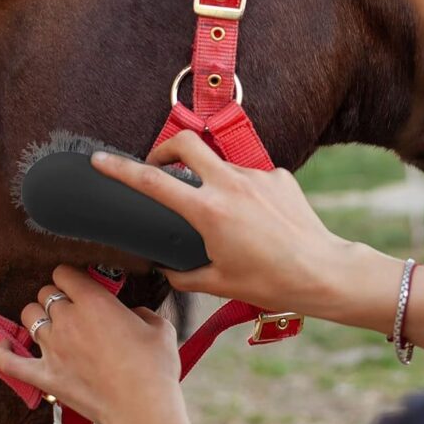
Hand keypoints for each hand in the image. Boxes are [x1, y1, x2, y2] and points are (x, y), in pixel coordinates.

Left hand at [0, 265, 182, 423]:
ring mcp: (52, 348)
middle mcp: (68, 319)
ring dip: (37, 317)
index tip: (78, 282)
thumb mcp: (159, 327)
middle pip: (45, 294)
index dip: (70, 275)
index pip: (65, 273)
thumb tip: (134, 315)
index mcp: (94, 301)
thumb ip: (142, 313)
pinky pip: (10, 363)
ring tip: (48, 323)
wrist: (141, 406)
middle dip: (55, 296)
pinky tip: (1, 347)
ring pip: (28, 317)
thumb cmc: (153, 367)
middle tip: (68, 306)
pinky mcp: (45, 377)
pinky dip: (2, 354)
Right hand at [91, 132, 356, 316]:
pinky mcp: (279, 176)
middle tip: (159, 165)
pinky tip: (258, 220)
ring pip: (221, 165)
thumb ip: (184, 275)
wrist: (323, 271)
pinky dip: (245, 192)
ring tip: (227, 218)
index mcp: (209, 210)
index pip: (153, 182)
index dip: (121, 169)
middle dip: (164, 147)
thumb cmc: (271, 281)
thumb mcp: (218, 282)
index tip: (101, 160)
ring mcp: (257, 176)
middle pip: (184, 142)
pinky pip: (251, 177)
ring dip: (212, 180)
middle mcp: (230, 184)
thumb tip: (167, 269)